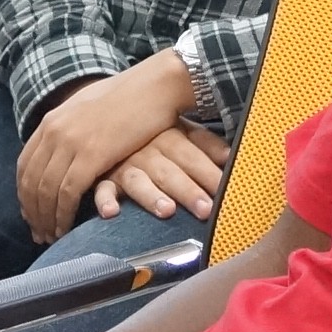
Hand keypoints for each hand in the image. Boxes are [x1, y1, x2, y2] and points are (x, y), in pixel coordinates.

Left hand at [14, 49, 199, 240]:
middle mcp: (54, 131)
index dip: (25, 194)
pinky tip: (66, 229)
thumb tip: (64, 146)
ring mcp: (71, 143)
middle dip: (32, 212)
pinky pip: (67, 194)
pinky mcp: (91, 155)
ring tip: (51, 237)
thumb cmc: (129, 97)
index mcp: (51, 120)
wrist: (154, 85)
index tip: (31, 214)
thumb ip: (70, 127)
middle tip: (38, 234)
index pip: (25, 165)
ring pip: (46, 191)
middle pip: (31, 182)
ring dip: (46, 219)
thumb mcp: (88, 108)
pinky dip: (63, 216)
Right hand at [89, 122, 224, 222]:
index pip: (192, 155)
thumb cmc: (152, 133)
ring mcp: (124, 164)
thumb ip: (204, 143)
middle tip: (206, 209)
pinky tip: (111, 212)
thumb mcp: (178, 129)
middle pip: (170, 171)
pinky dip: (105, 200)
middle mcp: (147, 150)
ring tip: (167, 210)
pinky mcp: (102, 177)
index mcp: (168, 135)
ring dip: (152, 196)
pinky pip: (101, 189)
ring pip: (139, 181)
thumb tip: (231, 155)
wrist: (104, 119)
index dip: (209, 172)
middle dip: (188, 190)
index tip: (225, 188)